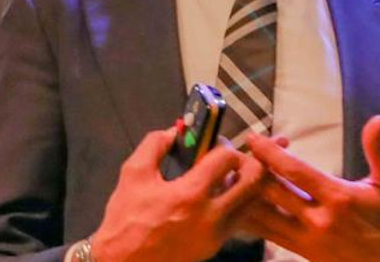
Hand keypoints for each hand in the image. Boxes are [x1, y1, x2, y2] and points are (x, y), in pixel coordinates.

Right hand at [87, 125, 265, 261]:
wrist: (125, 261)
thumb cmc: (126, 219)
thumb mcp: (133, 174)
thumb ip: (154, 145)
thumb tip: (175, 131)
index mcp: (190, 194)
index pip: (227, 158)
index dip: (222, 145)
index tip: (212, 146)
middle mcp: (211, 215)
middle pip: (254, 180)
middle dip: (247, 163)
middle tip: (233, 160)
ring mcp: (217, 233)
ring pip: (251, 202)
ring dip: (245, 185)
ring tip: (227, 179)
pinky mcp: (217, 245)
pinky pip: (239, 219)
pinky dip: (235, 205)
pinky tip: (217, 199)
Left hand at [239, 116, 379, 261]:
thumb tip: (377, 120)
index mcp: (338, 197)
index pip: (294, 171)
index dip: (269, 152)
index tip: (253, 137)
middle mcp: (318, 219)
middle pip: (270, 192)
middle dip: (251, 169)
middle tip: (238, 153)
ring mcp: (307, 238)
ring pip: (262, 215)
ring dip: (245, 194)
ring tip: (233, 175)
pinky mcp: (301, 251)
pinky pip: (267, 233)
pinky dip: (251, 216)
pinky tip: (242, 201)